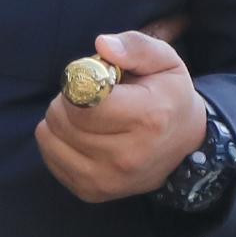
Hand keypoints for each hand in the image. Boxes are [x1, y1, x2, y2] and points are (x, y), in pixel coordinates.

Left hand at [36, 29, 210, 202]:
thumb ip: (136, 46)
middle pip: (63, 118)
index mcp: (148, 119)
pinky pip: (49, 156)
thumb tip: (102, 45)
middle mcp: (127, 156)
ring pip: (50, 137)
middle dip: (68, 99)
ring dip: (61, 119)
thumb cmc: (169, 97)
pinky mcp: (91, 192)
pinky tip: (81, 135)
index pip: (84, 99)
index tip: (93, 78)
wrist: (186, 147)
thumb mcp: (165, 61)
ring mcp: (108, 180)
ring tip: (86, 116)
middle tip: (90, 96)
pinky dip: (57, 140)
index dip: (80, 81)